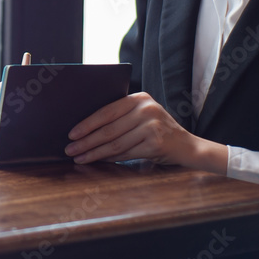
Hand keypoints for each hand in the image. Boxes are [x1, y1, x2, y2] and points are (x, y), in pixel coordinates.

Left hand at [64, 92, 226, 173]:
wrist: (189, 147)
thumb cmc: (158, 132)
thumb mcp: (142, 116)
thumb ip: (121, 117)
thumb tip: (85, 130)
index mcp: (139, 98)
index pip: (106, 110)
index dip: (87, 123)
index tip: (71, 133)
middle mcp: (146, 109)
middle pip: (108, 128)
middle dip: (86, 140)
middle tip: (70, 149)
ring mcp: (152, 125)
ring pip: (115, 142)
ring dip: (94, 152)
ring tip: (78, 157)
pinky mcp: (156, 143)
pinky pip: (126, 153)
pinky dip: (109, 158)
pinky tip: (97, 161)